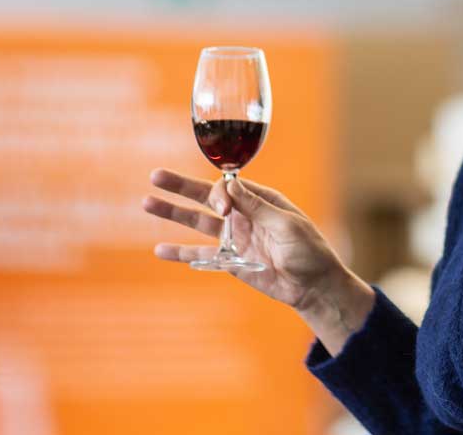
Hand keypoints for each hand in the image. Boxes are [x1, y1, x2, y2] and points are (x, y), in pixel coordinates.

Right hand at [143, 168, 358, 316]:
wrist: (314, 286)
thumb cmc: (309, 250)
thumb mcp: (287, 225)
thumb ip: (256, 207)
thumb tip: (230, 183)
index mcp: (260, 200)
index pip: (228, 187)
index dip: (218, 193)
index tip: (222, 209)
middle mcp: (243, 215)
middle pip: (206, 197)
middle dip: (181, 187)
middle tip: (156, 176)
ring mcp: (234, 238)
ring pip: (197, 222)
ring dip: (173, 214)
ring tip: (147, 202)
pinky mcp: (230, 261)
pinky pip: (201, 256)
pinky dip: (180, 253)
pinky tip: (160, 249)